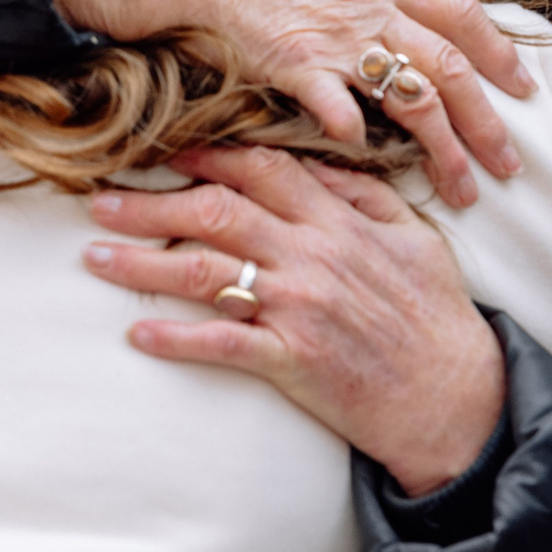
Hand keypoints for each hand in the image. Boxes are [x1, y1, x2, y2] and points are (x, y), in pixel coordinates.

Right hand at [55, 0, 531, 205]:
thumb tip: (420, 31)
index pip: (462, 13)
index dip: (500, 53)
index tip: (525, 92)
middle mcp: (371, 4)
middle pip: (450, 66)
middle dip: (486, 123)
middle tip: (508, 166)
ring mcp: (335, 34)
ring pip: (412, 95)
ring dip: (444, 149)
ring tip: (461, 189)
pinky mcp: (294, 62)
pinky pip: (337, 106)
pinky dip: (356, 134)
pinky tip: (366, 156)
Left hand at [82, 144, 505, 495]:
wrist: (457, 399)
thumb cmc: (436, 317)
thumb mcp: (411, 236)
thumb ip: (361, 193)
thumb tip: (315, 158)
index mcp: (338, 219)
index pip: (261, 169)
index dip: (206, 156)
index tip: (162, 152)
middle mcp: (312, 255)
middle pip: (214, 213)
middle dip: (150, 204)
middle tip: (98, 201)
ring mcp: (299, 307)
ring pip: (204, 272)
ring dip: (141, 264)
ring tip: (94, 258)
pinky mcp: (293, 360)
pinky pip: (222, 344)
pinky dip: (177, 338)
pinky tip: (138, 333)